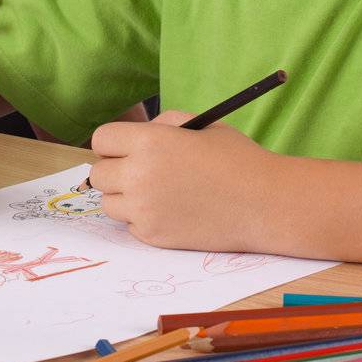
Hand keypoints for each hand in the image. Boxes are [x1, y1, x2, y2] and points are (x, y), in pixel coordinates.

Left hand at [89, 110, 282, 251]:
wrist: (264, 204)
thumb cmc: (236, 159)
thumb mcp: (199, 125)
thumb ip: (162, 125)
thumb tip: (135, 136)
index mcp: (149, 142)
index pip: (101, 139)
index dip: (113, 143)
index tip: (126, 148)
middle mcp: (139, 175)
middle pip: (98, 175)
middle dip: (115, 170)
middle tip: (140, 171)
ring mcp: (144, 209)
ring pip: (109, 203)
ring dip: (125, 197)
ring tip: (156, 192)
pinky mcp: (153, 236)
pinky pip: (130, 225)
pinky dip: (142, 219)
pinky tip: (170, 210)